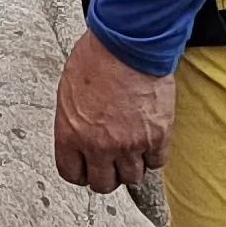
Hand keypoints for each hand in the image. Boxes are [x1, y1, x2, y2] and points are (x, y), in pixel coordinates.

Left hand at [55, 29, 176, 193]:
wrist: (130, 42)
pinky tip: (150, 141)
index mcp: (70, 134)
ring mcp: (129, 144)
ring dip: (132, 166)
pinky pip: (156, 162)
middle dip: (107, 174)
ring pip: (132, 177)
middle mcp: (98, 145)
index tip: (88, 167)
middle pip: (103, 184)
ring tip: (133, 150)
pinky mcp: (156, 136)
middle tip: (112, 162)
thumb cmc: (97, 57)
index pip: (72, 174)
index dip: (81, 172)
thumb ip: (74, 121)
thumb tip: (80, 136)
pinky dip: (153, 155)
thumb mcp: (69, 91)